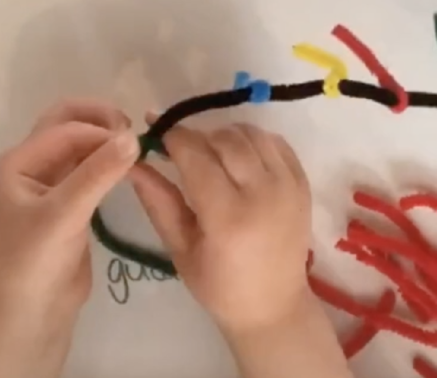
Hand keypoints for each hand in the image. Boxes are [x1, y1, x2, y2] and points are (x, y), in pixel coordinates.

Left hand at [0, 99, 138, 323]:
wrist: (31, 313)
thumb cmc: (35, 261)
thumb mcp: (64, 214)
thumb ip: (98, 174)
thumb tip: (134, 137)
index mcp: (20, 162)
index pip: (67, 129)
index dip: (103, 132)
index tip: (138, 147)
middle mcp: (33, 165)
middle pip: (69, 124)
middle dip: (102, 121)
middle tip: (136, 135)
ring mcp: (52, 183)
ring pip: (82, 145)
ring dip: (108, 142)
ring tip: (140, 151)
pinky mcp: (71, 201)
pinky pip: (91, 168)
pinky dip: (111, 163)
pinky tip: (132, 169)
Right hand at [129, 118, 311, 334]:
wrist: (273, 304)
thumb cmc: (219, 285)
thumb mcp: (180, 248)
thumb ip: (158, 201)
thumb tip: (133, 161)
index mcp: (228, 216)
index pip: (196, 154)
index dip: (173, 137)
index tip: (156, 133)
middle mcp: (263, 193)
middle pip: (225, 138)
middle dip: (198, 136)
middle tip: (183, 151)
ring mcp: (288, 186)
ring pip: (253, 134)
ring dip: (226, 135)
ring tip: (212, 154)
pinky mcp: (303, 183)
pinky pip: (277, 143)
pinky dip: (255, 141)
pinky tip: (240, 158)